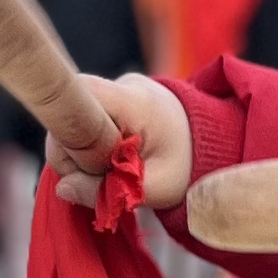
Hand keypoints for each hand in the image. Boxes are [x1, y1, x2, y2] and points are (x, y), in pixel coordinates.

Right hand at [49, 71, 194, 217]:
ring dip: (82, 155)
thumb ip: (109, 191)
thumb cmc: (189, 166)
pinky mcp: (112, 99)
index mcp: (134, 101)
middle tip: (106, 178)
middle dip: (74, 155)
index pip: (74, 98)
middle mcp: (121, 86)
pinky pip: (82, 124)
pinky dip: (89, 149)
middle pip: (68, 114)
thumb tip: (63, 188)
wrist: (214, 144)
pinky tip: (112, 161)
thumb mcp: (155, 188)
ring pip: (72, 123)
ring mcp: (115, 89)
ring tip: (115, 170)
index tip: (85, 168)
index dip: (66, 137)